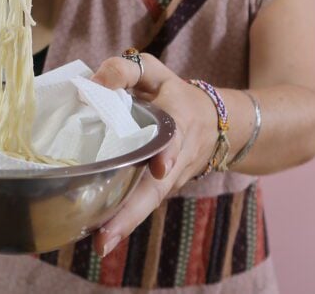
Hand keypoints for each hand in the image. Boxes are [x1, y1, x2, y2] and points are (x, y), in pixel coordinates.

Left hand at [89, 52, 220, 256]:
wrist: (220, 123)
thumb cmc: (175, 94)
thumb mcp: (155, 73)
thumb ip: (125, 70)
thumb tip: (94, 84)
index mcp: (178, 120)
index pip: (174, 138)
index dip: (168, 153)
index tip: (160, 169)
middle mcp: (178, 155)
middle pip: (157, 187)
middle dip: (133, 213)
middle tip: (105, 237)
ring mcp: (172, 177)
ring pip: (150, 202)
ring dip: (126, 224)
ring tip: (100, 244)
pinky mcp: (163, 187)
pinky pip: (144, 203)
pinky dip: (126, 220)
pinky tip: (102, 237)